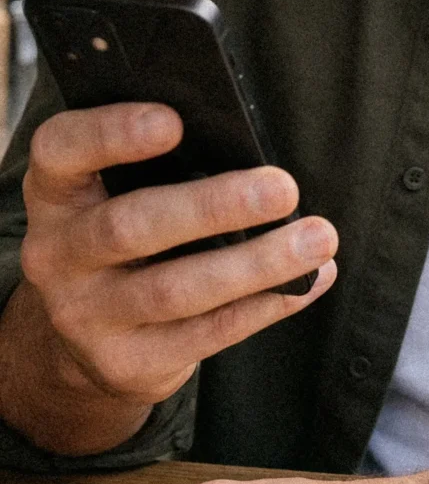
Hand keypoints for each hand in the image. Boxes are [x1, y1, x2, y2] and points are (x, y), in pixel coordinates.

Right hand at [19, 103, 337, 406]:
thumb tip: (253, 156)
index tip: (174, 121)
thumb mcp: (116, 199)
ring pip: (176, 290)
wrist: (90, 342)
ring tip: (317, 240)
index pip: (63, 150)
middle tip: (283, 189)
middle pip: (131, 226)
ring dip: (256, 264)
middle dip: (212, 206)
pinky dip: (264, 306)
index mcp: (57, 194)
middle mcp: (58, 254)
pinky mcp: (126, 362)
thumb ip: (161, 174)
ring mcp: (87, 315)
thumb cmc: (124, 247)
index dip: (113, 133)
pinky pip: (206, 333)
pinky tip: (304, 283)